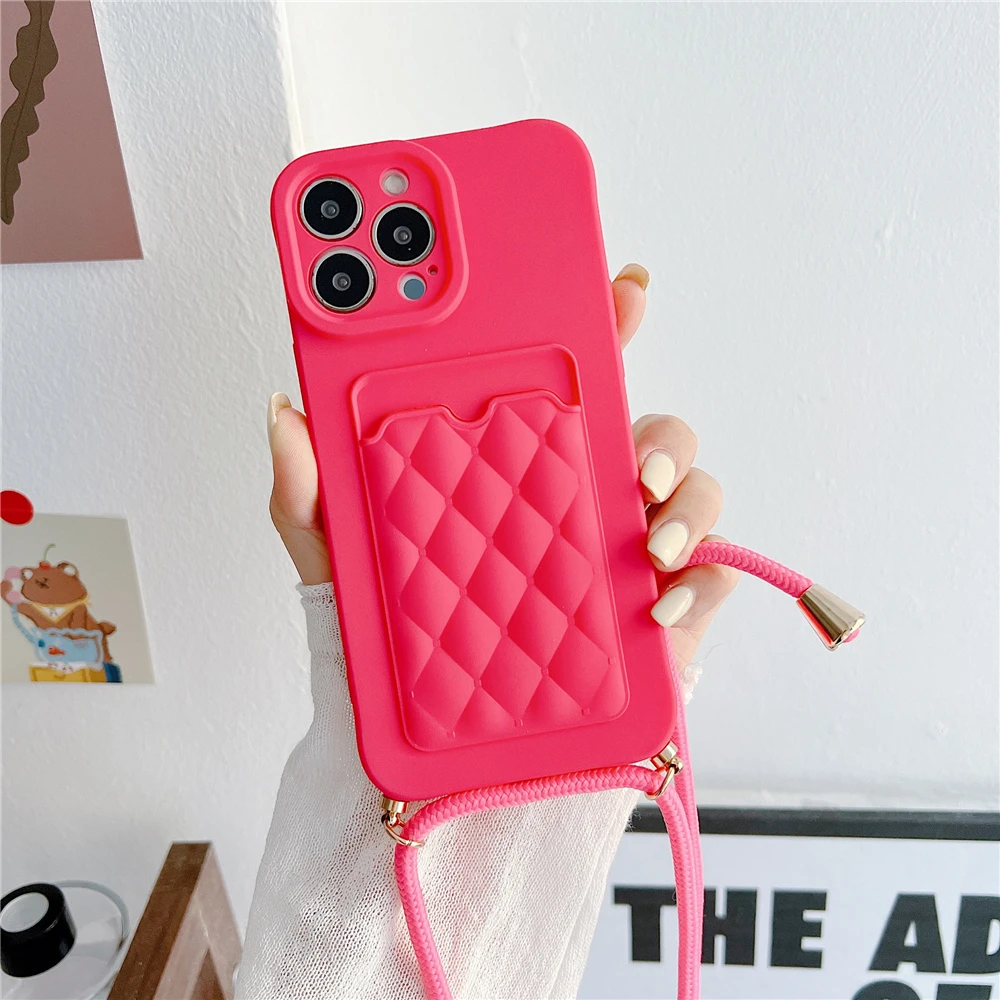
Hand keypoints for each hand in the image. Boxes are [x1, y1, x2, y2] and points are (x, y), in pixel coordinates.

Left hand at [267, 263, 737, 674]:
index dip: (600, 322)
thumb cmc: (406, 636)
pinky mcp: (663, 611)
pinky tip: (660, 607)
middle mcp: (582, 492)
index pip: (568, 376)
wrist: (450, 744)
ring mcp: (626, 549)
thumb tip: (284, 412)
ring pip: (689, 488)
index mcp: (519, 462)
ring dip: (684, 500)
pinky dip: (703, 583)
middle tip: (630, 455)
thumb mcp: (342, 560)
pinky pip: (714, 578)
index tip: (621, 284)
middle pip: (646, 423)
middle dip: (658, 424)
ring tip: (646, 537)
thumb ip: (310, 492)